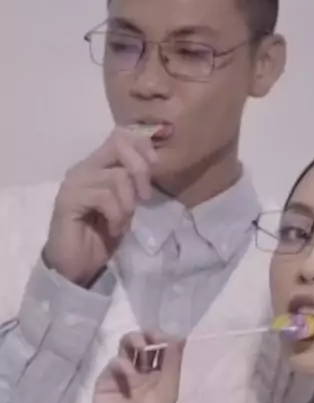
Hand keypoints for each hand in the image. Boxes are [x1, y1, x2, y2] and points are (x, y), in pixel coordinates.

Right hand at [43, 127, 157, 286]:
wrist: (78, 266)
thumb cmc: (102, 234)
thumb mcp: (126, 202)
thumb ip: (133, 181)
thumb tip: (153, 161)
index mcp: (97, 164)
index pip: (120, 135)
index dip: (142, 145)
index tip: (155, 165)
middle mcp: (84, 167)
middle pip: (118, 144)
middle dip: (140, 169)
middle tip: (145, 197)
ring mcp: (74, 182)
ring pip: (117, 176)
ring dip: (128, 203)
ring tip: (123, 221)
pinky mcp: (68, 200)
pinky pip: (104, 197)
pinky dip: (117, 215)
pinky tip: (113, 228)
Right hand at [93, 331, 184, 402]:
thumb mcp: (170, 383)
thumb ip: (174, 357)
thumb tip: (180, 334)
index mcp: (158, 372)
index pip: (158, 346)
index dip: (160, 337)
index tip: (164, 337)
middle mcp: (141, 371)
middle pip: (141, 342)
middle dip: (146, 335)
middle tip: (149, 339)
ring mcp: (123, 374)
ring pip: (125, 346)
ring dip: (133, 340)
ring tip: (141, 346)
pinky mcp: (106, 379)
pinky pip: (114, 362)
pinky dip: (122, 363)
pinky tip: (129, 374)